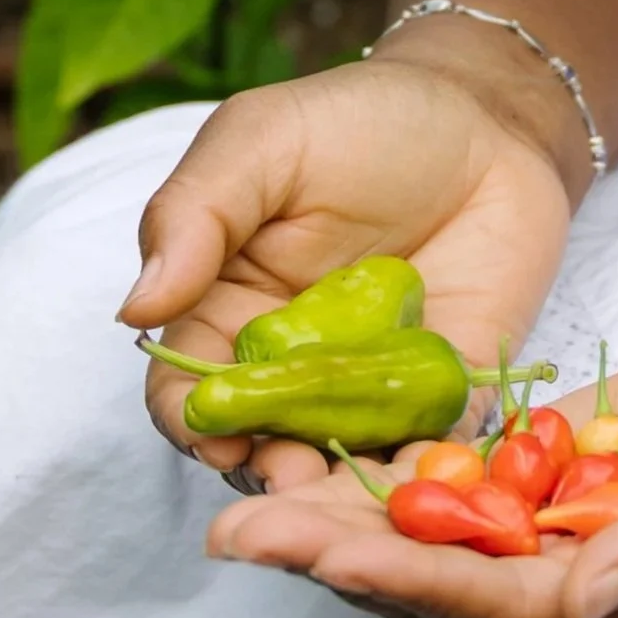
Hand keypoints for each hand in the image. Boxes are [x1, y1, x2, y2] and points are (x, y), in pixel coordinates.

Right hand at [119, 42, 577, 489]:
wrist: (483, 121)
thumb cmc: (357, 123)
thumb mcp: (261, 143)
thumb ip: (195, 216)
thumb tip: (134, 310)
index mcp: (226, 315)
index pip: (186, 390)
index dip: (189, 420)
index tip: (210, 433)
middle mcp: (291, 370)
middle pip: (258, 446)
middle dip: (265, 475)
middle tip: (286, 477)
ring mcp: (368, 393)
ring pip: (338, 466)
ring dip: (337, 495)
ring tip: (346, 496)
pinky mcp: (445, 400)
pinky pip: (429, 454)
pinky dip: (425, 476)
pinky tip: (427, 482)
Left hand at [202, 335, 617, 617]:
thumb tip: (583, 604)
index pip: (500, 612)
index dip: (413, 584)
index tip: (329, 558)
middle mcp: (566, 601)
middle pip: (435, 591)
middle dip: (337, 564)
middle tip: (238, 539)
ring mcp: (544, 547)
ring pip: (424, 548)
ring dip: (335, 529)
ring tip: (242, 507)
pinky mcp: (533, 491)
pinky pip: (445, 494)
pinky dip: (376, 482)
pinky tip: (303, 455)